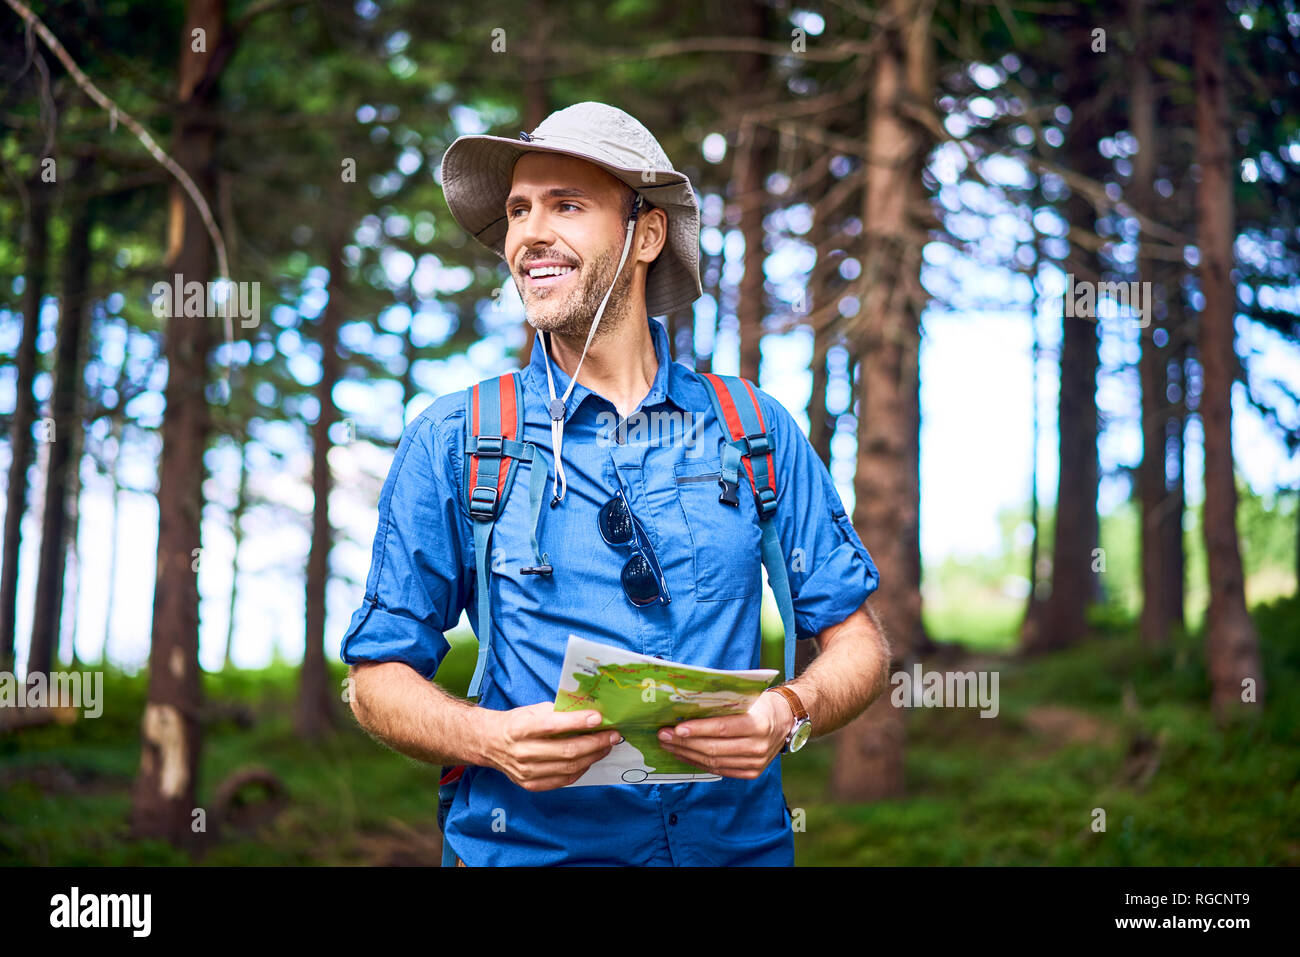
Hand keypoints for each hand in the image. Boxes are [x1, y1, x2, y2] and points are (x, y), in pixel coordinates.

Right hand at [482, 703, 621, 791]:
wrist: (489, 744)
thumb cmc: (516, 723)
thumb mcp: (532, 710)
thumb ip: (558, 711)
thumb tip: (589, 711)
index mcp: (520, 728)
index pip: (553, 726)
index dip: (578, 722)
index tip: (599, 718)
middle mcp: (522, 752)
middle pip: (566, 751)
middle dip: (595, 742)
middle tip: (612, 735)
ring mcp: (526, 772)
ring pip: (569, 767)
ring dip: (593, 756)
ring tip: (606, 746)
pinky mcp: (531, 785)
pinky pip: (564, 780)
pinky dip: (581, 769)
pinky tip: (590, 759)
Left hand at [656, 690, 793, 779]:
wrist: (787, 719)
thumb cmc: (762, 703)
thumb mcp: (748, 697)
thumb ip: (724, 703)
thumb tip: (687, 705)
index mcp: (759, 724)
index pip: (723, 729)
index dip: (698, 729)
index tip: (676, 728)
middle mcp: (759, 747)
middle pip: (714, 748)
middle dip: (685, 742)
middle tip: (663, 735)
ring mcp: (756, 763)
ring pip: (714, 761)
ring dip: (687, 753)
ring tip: (668, 745)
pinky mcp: (752, 773)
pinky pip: (719, 770)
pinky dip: (698, 763)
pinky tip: (683, 755)